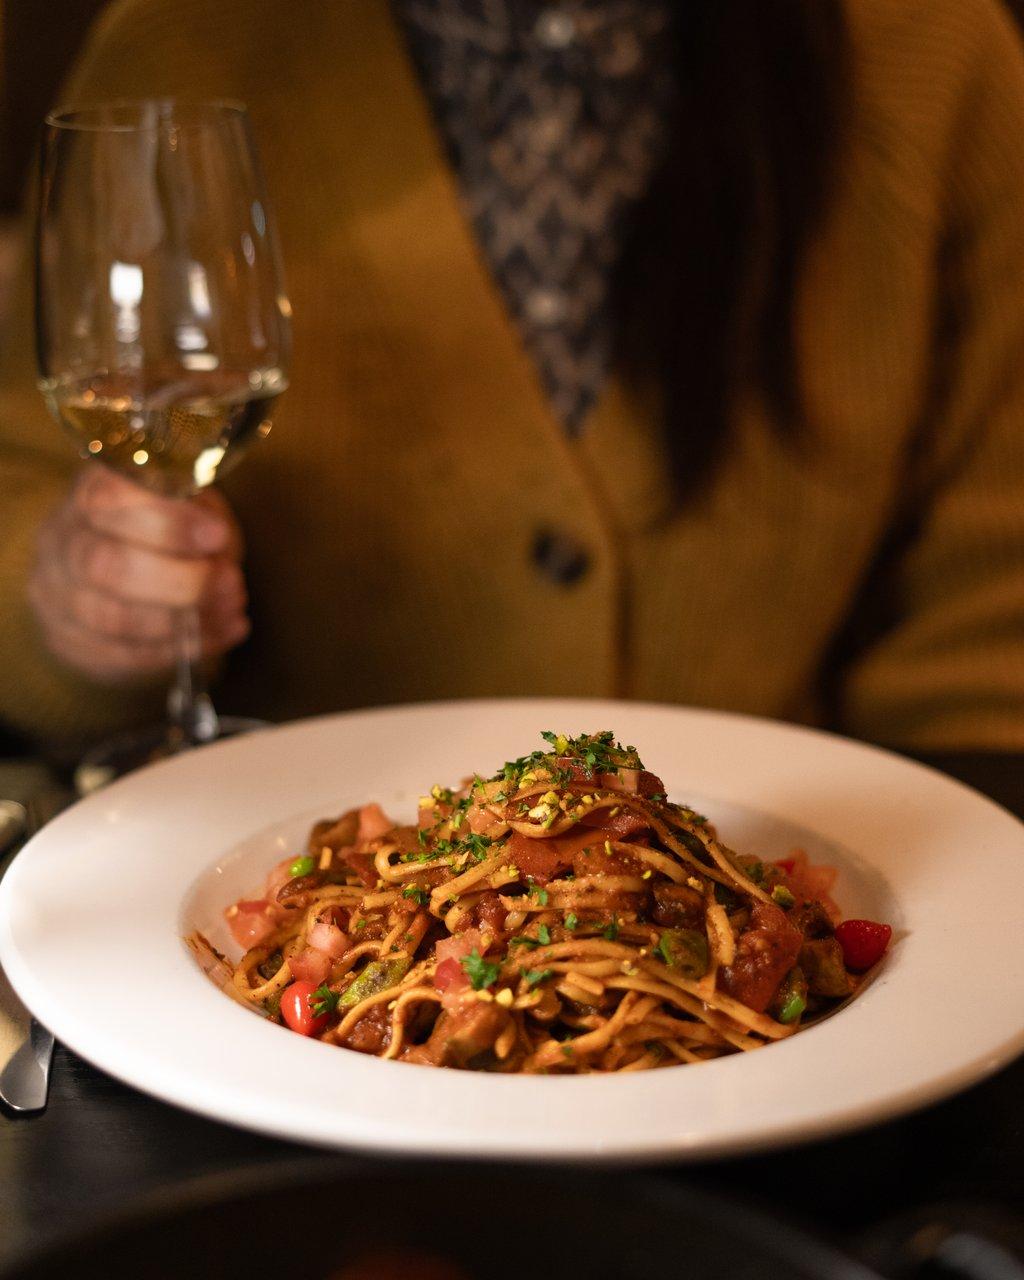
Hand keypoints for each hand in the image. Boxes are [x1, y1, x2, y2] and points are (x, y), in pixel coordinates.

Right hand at [30, 467, 248, 683]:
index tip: (218, 535)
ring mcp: (57, 595)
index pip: (109, 499)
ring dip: (183, 620)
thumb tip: (218, 556)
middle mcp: (61, 541)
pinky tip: (218, 635)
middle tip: (231, 583)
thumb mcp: (190, 508)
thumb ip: (202, 521)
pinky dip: (179, 649)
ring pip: (113, 617)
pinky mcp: (69, 641)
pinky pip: (123, 654)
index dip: (167, 521)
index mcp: (88, 494)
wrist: (128, 580)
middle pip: (105, 564)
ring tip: (231, 610)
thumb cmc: (166, 534)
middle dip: (180, 579)